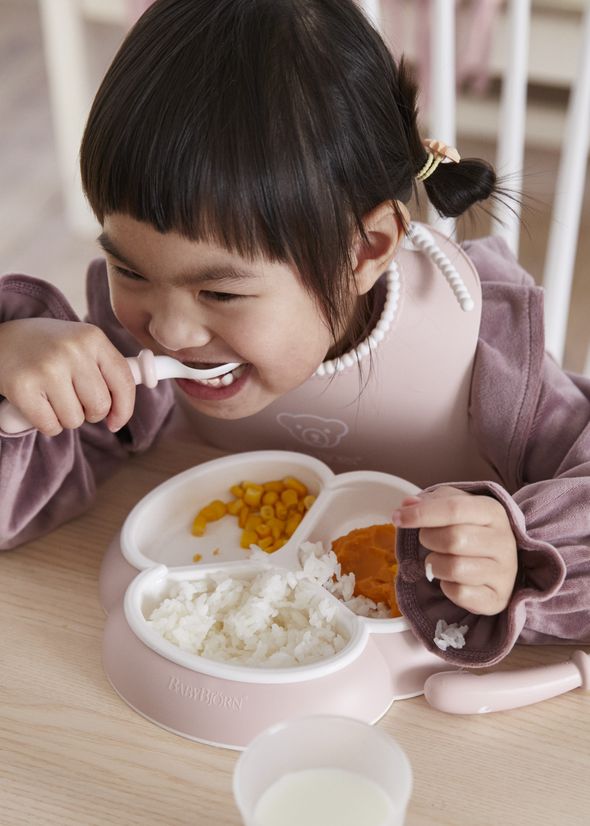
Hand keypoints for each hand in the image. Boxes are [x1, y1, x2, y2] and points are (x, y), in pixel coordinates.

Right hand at [0, 318, 135, 435]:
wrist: (0, 341)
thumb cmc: (46, 349)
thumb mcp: (79, 344)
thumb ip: (104, 369)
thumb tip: (122, 411)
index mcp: (92, 337)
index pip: (124, 381)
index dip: (124, 408)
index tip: (115, 421)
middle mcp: (72, 350)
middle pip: (100, 406)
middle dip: (90, 413)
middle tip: (74, 402)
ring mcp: (47, 368)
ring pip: (75, 419)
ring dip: (65, 419)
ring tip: (52, 399)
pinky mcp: (23, 387)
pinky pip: (51, 426)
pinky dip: (47, 424)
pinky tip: (38, 406)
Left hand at [393, 486, 517, 615]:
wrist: (497, 566)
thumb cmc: (470, 532)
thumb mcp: (455, 508)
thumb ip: (431, 502)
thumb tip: (407, 505)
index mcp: (493, 512)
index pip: (454, 508)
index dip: (422, 513)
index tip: (398, 518)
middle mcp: (504, 541)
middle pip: (454, 539)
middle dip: (429, 540)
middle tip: (427, 540)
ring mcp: (504, 572)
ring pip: (455, 568)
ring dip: (435, 565)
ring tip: (439, 560)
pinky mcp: (496, 598)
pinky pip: (459, 594)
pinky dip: (447, 587)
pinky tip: (452, 580)